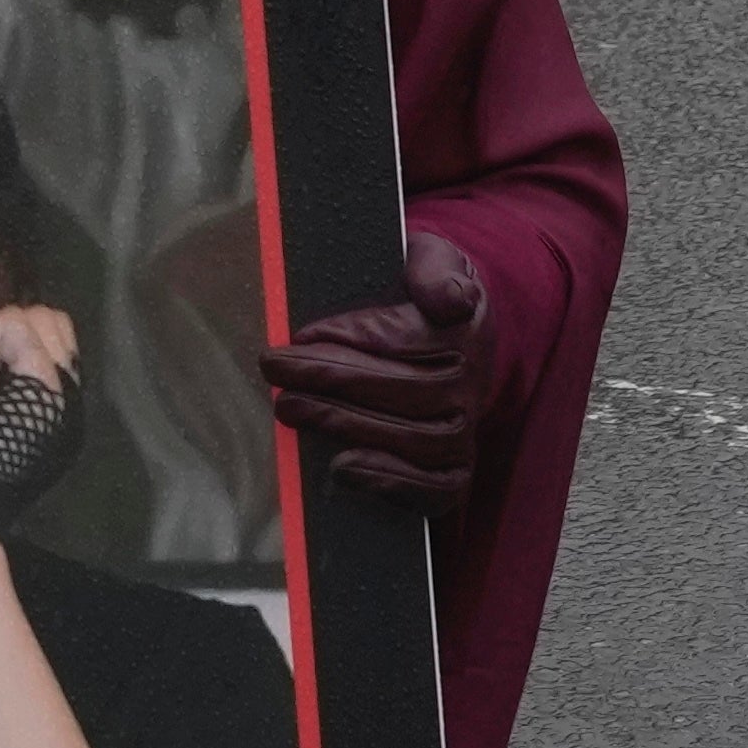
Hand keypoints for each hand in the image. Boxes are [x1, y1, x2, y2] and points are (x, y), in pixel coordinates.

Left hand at [260, 236, 503, 508]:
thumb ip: (434, 269)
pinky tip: (342, 468)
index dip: (354, 338)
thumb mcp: (429, 258)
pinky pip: (436, 489)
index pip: (410, 340)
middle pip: (407, 393)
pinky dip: (392, 484)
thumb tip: (450, 300)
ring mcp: (464, 430)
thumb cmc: (423, 294)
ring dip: (348, 426)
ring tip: (291, 409)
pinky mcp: (453, 468)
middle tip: (277, 372)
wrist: (450, 335)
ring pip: (416, 441)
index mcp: (466, 329)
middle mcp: (471, 384)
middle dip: (333, 382)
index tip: (301, 335)